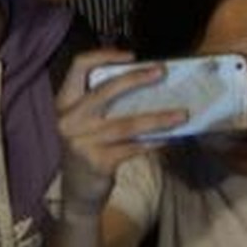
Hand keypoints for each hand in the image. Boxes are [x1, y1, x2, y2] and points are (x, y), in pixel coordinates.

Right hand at [55, 51, 182, 215]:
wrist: (77, 191)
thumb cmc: (87, 146)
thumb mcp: (84, 120)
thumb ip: (102, 101)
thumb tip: (146, 81)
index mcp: (65, 101)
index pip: (78, 66)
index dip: (103, 55)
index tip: (131, 56)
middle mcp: (69, 119)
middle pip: (105, 90)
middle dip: (136, 78)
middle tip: (161, 72)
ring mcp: (81, 142)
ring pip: (125, 123)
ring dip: (157, 117)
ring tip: (181, 114)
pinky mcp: (97, 162)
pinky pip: (132, 147)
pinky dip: (153, 142)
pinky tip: (169, 137)